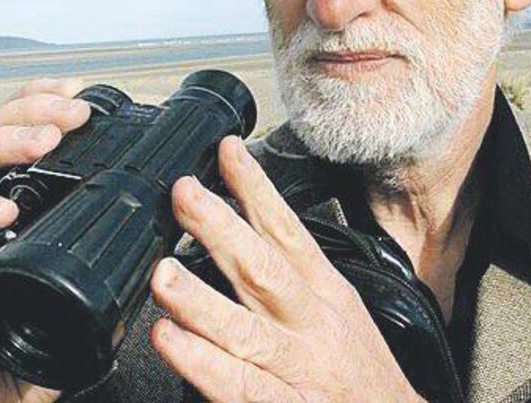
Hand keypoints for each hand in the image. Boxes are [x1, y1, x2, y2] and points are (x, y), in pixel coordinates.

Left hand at [149, 137, 422, 402]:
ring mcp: (300, 371)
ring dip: (201, 300)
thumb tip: (247, 243)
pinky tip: (172, 342)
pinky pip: (241, 388)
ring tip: (164, 274)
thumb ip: (296, 282)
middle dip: (223, 228)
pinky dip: (205, 364)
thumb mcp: (343, 317)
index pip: (289, 233)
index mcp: (326, 297)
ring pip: (246, 330)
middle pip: (265, 270)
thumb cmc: (366, 380)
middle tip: (185, 193)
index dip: (257, 191)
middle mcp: (312, 328)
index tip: (227, 151)